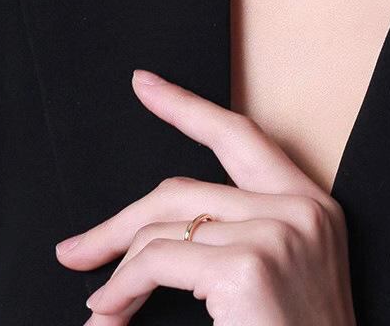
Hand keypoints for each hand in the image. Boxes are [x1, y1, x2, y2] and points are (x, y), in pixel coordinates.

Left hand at [54, 69, 355, 324]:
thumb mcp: (278, 274)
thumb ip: (233, 236)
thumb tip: (159, 231)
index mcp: (311, 204)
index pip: (242, 136)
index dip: (188, 107)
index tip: (146, 85)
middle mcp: (300, 208)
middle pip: (185, 187)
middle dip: (122, 219)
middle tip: (77, 247)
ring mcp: (277, 232)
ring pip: (166, 226)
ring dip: (118, 268)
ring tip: (101, 304)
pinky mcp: (248, 266)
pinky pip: (160, 260)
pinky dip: (123, 288)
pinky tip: (111, 312)